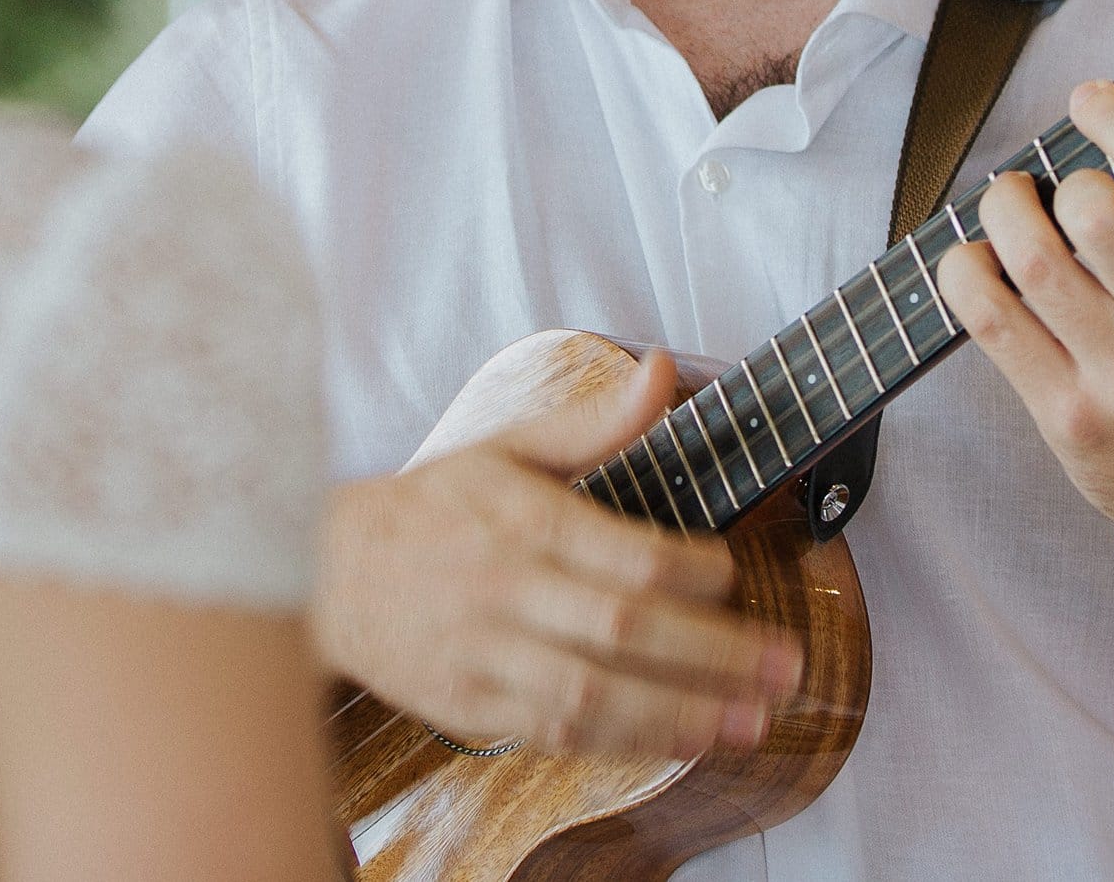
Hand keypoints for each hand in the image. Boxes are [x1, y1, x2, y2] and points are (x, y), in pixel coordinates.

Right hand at [313, 349, 803, 756]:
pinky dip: (621, 741)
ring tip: (750, 720)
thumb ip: (595, 420)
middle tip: (786, 667)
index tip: (734, 576)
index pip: (624, 554)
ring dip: (680, 713)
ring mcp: (487, 654)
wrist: (327, 572)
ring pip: (595, 694)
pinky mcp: (472, 705)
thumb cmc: (432, 507)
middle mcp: (506, 590)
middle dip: (715, 654)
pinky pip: (557, 732)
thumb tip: (664, 371)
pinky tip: (678, 738)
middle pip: (624, 630)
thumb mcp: (508, 446)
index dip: (692, 571)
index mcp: (521, 519)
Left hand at [937, 80, 1113, 615]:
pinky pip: (990, 323)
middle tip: (1049, 182)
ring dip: (1002, 212)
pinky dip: (965, 274)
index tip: (1091, 100)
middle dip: (1060, 175)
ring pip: (1032, 261)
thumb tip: (1111, 141)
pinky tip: (973, 262)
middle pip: (1095, 210)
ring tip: (1005, 207)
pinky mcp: (1067, 419)